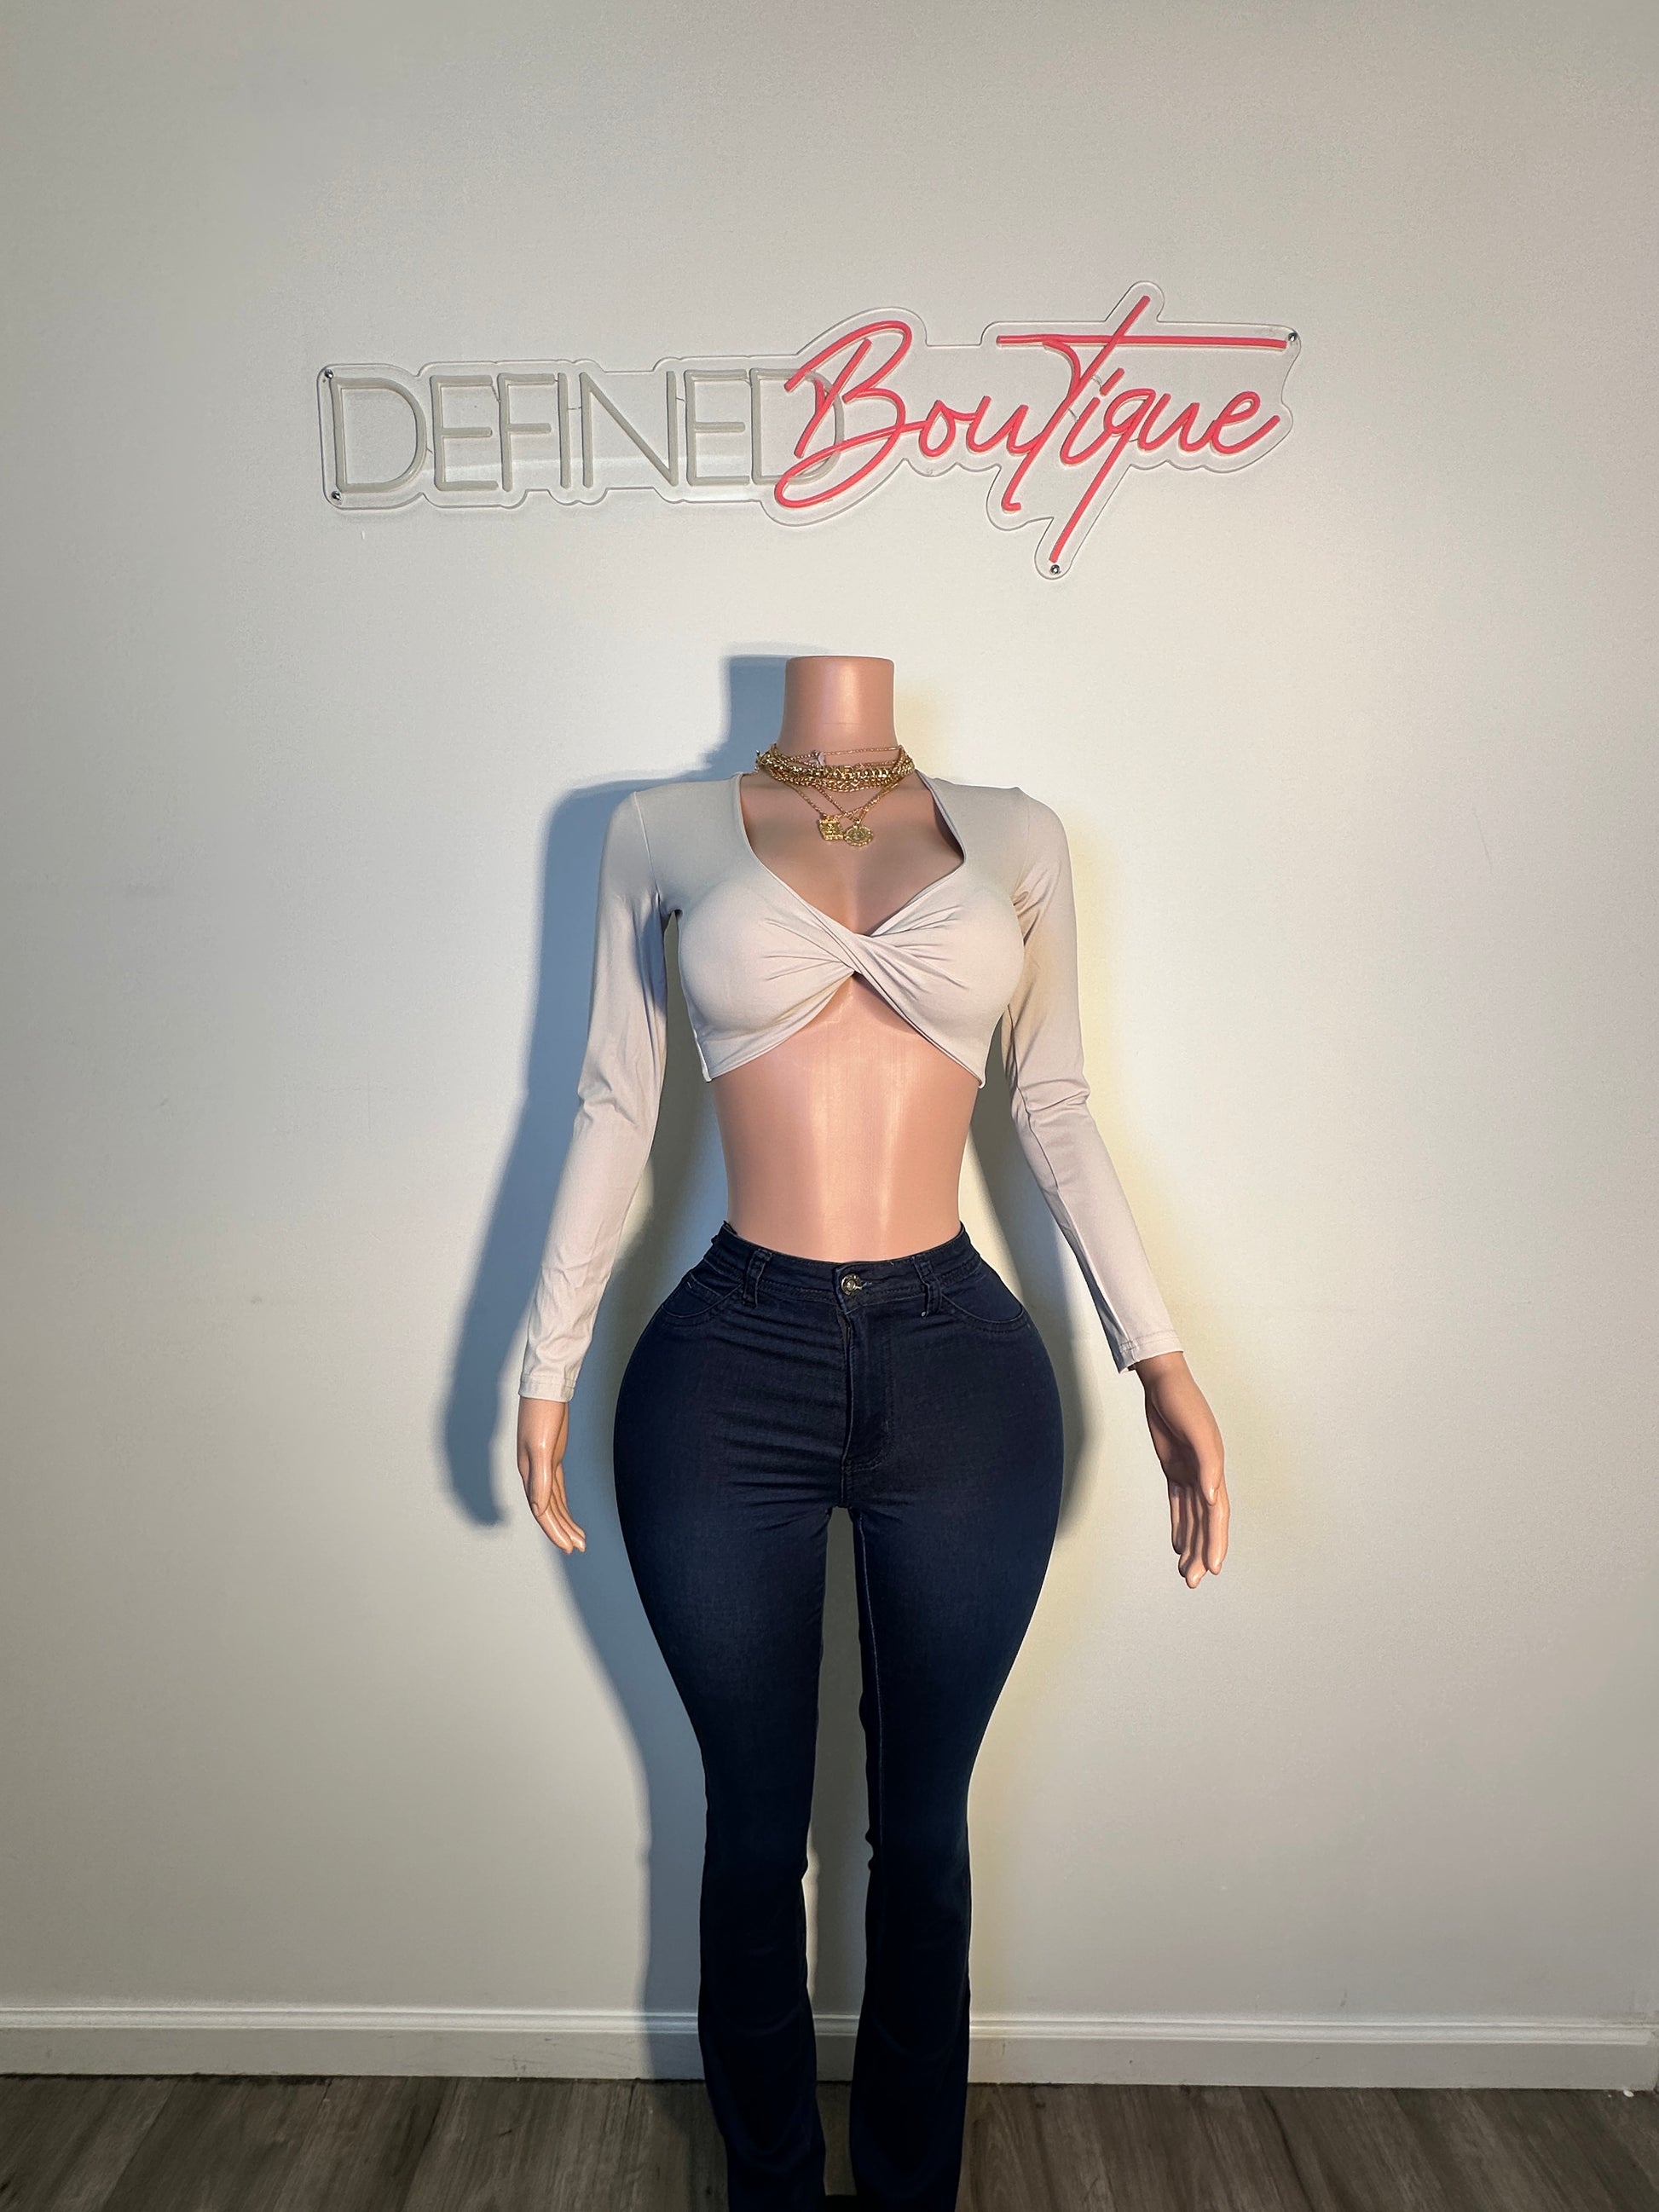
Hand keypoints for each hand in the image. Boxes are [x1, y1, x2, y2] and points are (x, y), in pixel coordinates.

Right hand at [516, 1395, 585, 1553]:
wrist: (547, 1386)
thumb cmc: (543, 1413)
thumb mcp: (542, 1447)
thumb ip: (540, 1479)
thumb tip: (539, 1508)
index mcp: (529, 1473)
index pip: (542, 1511)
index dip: (555, 1531)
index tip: (569, 1547)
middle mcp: (533, 1473)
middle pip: (548, 1510)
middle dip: (562, 1531)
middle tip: (578, 1547)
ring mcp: (542, 1465)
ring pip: (553, 1502)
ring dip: (565, 1521)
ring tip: (579, 1539)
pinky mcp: (552, 1457)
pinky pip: (556, 1489)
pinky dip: (563, 1504)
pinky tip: (570, 1515)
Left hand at [1132, 1352, 1227, 1585]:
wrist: (1164, 1382)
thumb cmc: (1181, 1402)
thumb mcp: (1196, 1432)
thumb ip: (1206, 1465)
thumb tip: (1212, 1498)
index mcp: (1213, 1469)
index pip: (1216, 1514)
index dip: (1216, 1541)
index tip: (1214, 1568)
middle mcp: (1205, 1475)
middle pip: (1206, 1522)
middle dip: (1202, 1552)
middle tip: (1194, 1582)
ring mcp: (1190, 1472)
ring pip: (1192, 1518)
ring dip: (1191, 1544)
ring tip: (1187, 1573)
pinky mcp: (1175, 1468)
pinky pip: (1179, 1505)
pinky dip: (1179, 1525)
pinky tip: (1177, 1546)